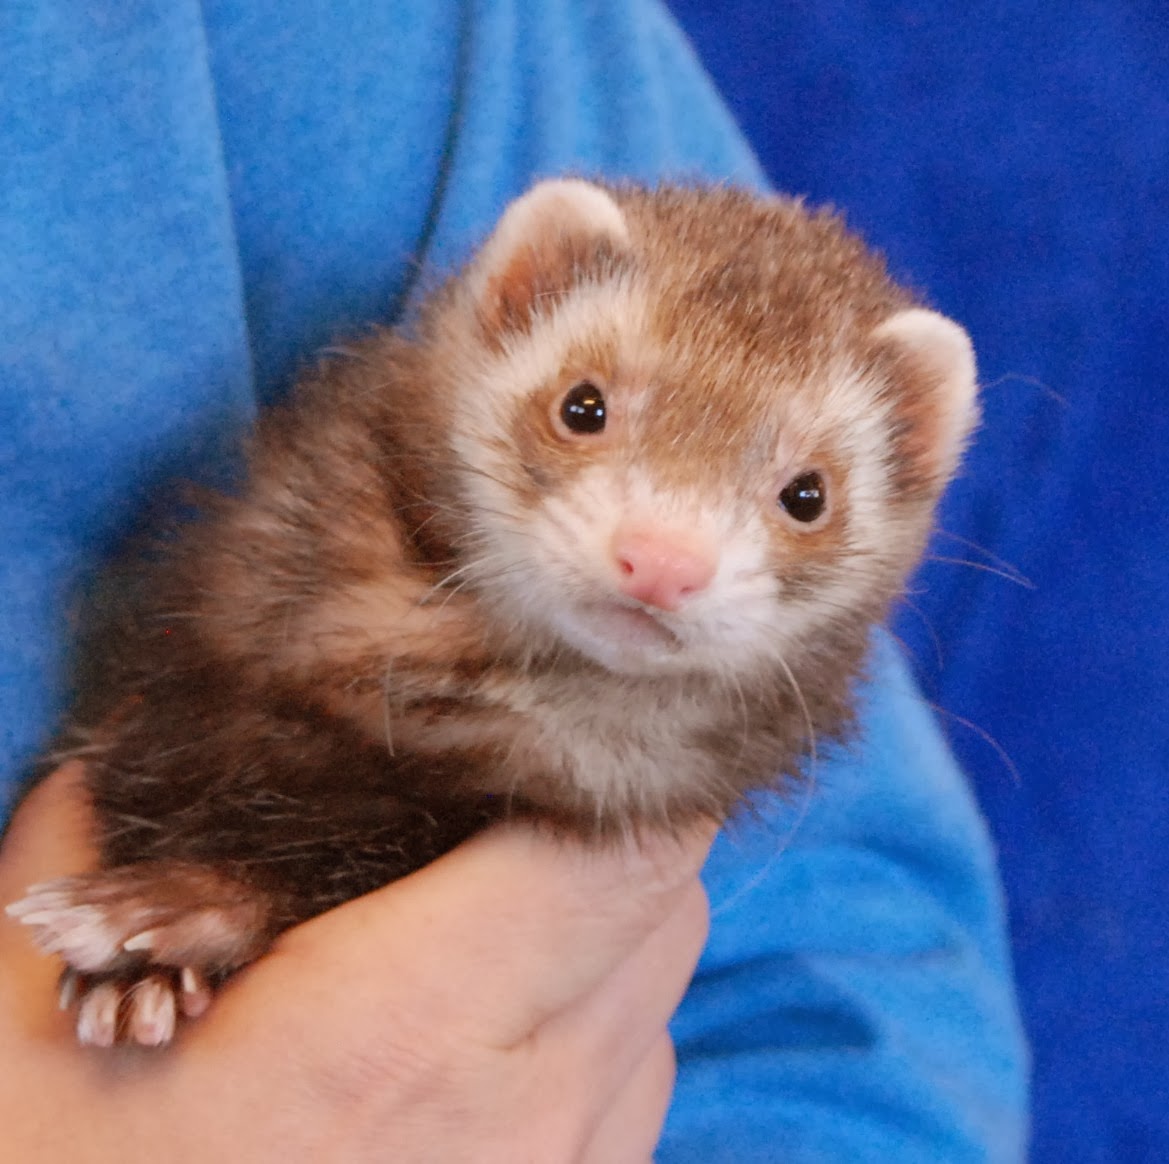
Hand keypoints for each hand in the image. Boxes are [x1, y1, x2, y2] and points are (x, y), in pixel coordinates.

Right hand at [0, 764, 712, 1162]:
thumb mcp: (23, 1052)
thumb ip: (78, 875)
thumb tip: (106, 770)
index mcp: (403, 1035)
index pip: (621, 852)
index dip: (621, 760)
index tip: (561, 716)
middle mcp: (524, 1112)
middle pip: (663, 899)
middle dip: (605, 822)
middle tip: (505, 795)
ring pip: (660, 987)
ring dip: (604, 922)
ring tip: (491, 910)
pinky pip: (636, 1078)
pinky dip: (597, 1020)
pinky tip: (491, 1028)